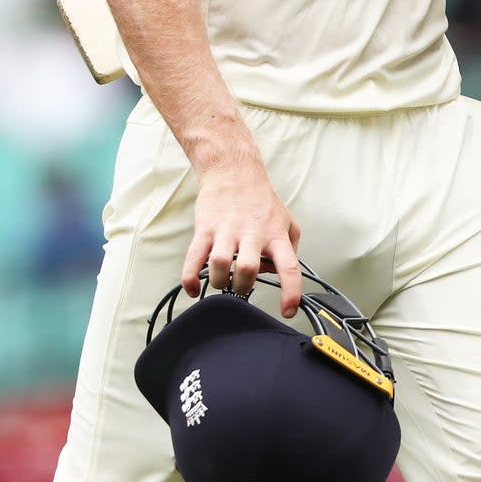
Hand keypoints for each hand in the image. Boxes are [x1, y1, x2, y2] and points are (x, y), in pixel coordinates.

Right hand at [181, 146, 301, 318]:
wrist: (233, 170)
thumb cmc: (260, 199)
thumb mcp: (287, 220)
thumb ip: (290, 248)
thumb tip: (279, 274)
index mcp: (275, 234)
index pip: (289, 266)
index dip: (291, 292)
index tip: (288, 311)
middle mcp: (252, 233)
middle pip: (249, 269)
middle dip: (243, 286)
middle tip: (241, 286)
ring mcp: (226, 230)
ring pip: (221, 264)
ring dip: (220, 282)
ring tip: (223, 280)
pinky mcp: (205, 229)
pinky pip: (193, 259)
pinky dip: (190, 278)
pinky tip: (192, 288)